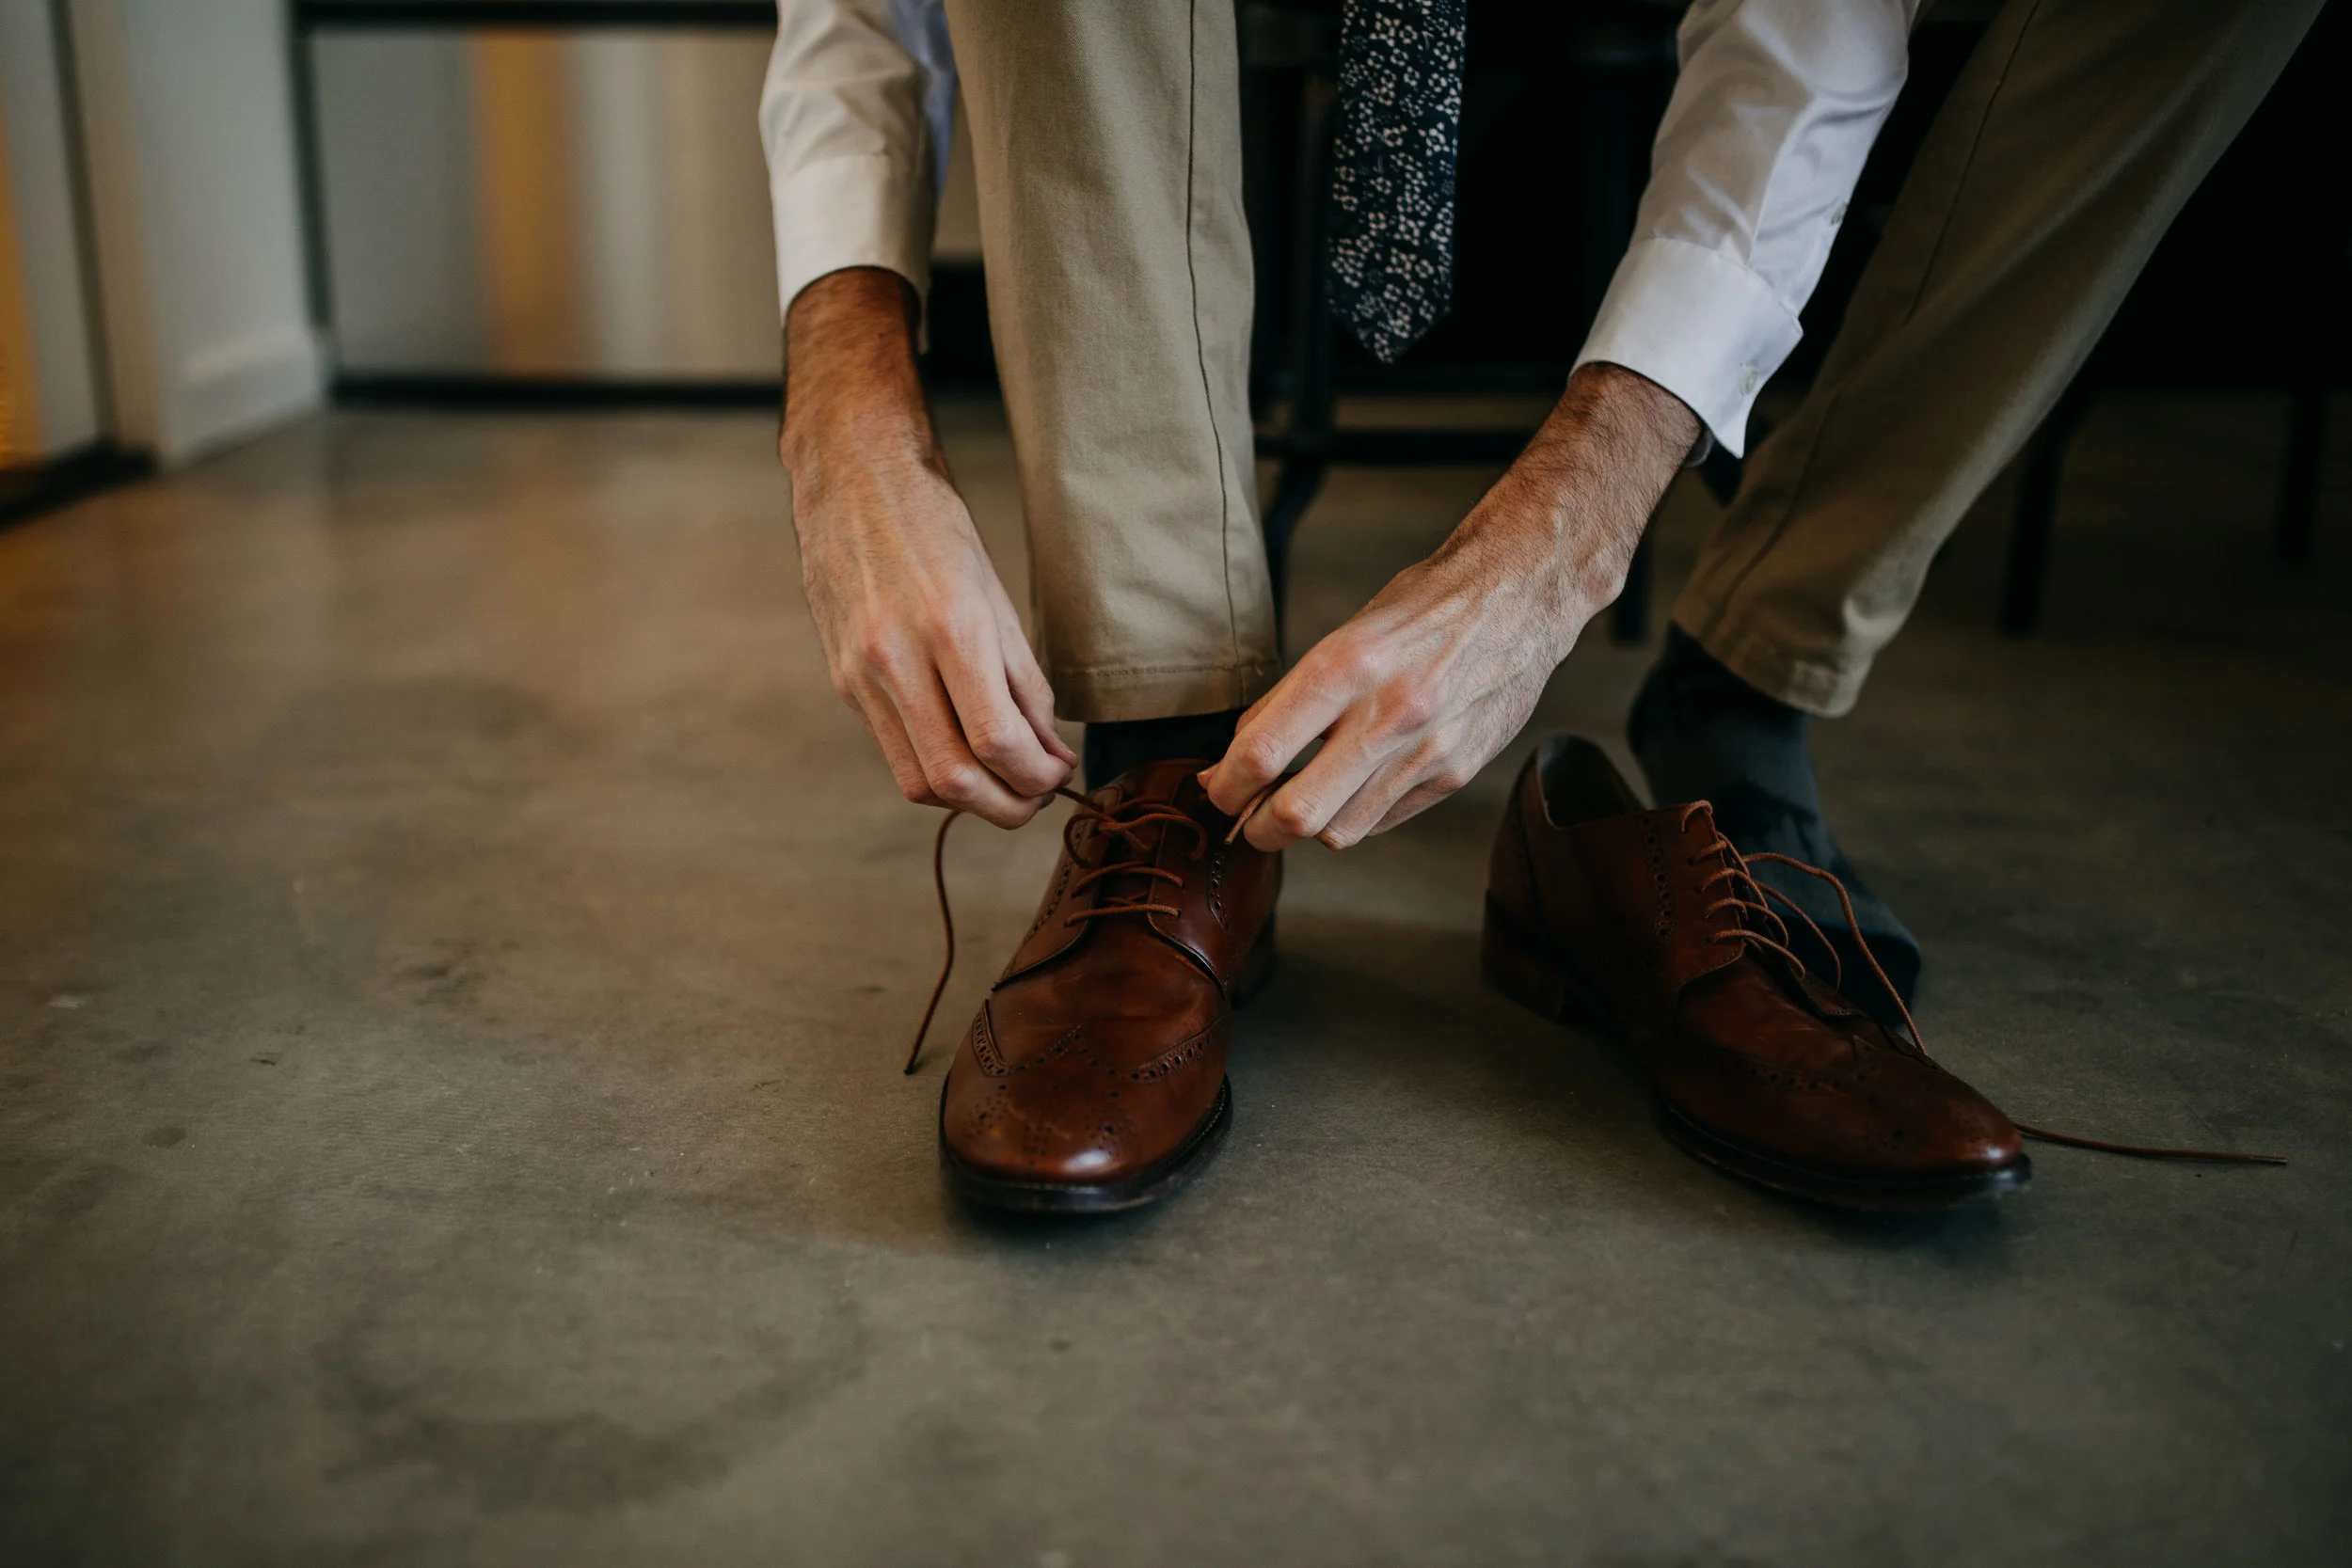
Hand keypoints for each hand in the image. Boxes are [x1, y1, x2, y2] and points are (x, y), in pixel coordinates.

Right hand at [783, 268, 1075, 826]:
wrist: (853, 480)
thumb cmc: (935, 528)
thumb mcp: (998, 597)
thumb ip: (1025, 683)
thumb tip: (1049, 752)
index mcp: (950, 629)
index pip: (998, 742)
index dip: (1039, 775)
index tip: (1061, 769)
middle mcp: (896, 658)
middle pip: (954, 781)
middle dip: (1008, 806)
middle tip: (1038, 793)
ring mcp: (861, 675)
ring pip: (917, 781)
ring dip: (970, 801)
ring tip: (1006, 781)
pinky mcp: (842, 682)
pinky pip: (894, 752)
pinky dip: (936, 770)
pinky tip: (965, 752)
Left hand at [1200, 363, 1697, 849]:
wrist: (1520, 597)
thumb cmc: (1425, 607)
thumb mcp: (1345, 634)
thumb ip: (1292, 698)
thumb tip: (1239, 756)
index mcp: (1349, 665)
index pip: (1262, 753)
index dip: (1225, 786)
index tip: (1218, 788)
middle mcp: (1388, 712)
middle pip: (1297, 815)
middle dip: (1258, 829)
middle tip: (1249, 819)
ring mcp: (1426, 750)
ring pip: (1340, 831)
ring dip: (1311, 825)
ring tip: (1306, 797)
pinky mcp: (1455, 773)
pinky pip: (1383, 821)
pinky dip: (1357, 815)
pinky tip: (1356, 785)